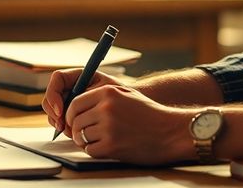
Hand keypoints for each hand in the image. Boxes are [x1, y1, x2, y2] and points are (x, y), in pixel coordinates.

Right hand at [42, 68, 123, 134]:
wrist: (128, 107)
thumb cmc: (121, 96)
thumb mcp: (106, 92)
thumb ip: (88, 96)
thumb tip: (71, 105)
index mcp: (79, 76)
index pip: (57, 79)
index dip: (54, 94)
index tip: (60, 110)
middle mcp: (71, 87)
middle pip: (50, 96)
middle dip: (53, 112)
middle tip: (62, 125)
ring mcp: (69, 101)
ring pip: (52, 110)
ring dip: (57, 121)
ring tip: (70, 131)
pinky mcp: (70, 113)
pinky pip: (58, 119)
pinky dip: (62, 127)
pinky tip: (72, 133)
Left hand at [64, 84, 194, 164]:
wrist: (171, 131)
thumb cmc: (149, 114)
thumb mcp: (126, 95)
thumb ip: (102, 97)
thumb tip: (76, 106)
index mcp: (108, 92)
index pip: (75, 103)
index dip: (71, 114)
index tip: (73, 121)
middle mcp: (106, 108)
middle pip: (75, 121)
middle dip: (76, 130)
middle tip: (83, 135)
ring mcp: (108, 127)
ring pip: (81, 136)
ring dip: (85, 142)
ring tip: (98, 141)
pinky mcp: (112, 145)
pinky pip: (90, 150)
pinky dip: (95, 151)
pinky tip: (106, 148)